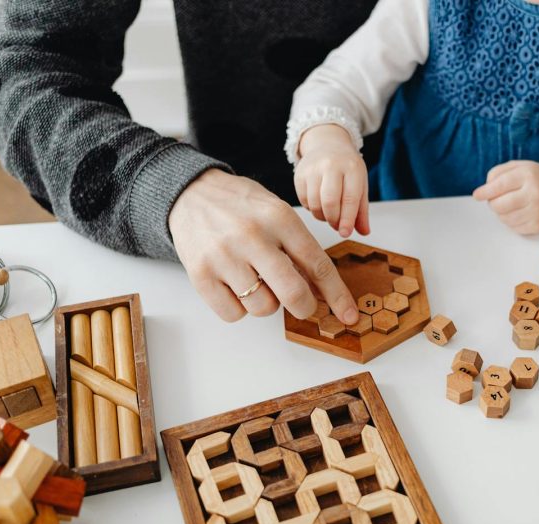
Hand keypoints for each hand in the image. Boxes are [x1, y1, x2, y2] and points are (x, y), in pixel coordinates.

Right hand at [169, 168, 359, 324]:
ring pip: (263, 308)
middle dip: (305, 307)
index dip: (337, 295)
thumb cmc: (241, 207)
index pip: (317, 264)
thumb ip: (299, 247)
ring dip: (267, 303)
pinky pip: (234, 314)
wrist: (190, 193)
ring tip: (256, 281)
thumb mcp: (276, 213)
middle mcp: (252, 236)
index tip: (349, 315)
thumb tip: (324, 290)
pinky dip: (240, 308)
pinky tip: (235, 287)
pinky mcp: (201, 275)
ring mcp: (224, 256)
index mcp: (279, 218)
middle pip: (293, 293)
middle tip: (302, 305)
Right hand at [294, 124, 369, 237]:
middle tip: (337, 225)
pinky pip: (304, 201)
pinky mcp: (299, 174)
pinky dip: (312, 209)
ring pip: (314, 204)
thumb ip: (361, 211)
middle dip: (333, 220)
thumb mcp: (360, 185)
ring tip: (329, 214)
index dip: (347, 220)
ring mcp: (313, 168)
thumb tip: (364, 232)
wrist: (328, 145)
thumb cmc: (347, 169)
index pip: (350, 199)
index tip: (345, 233)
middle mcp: (331, 165)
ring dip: (322, 216)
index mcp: (352, 168)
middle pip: (329, 202)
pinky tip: (319, 204)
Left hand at [472, 161, 538, 234]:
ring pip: (504, 218)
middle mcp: (535, 194)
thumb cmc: (535, 177)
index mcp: (529, 175)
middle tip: (496, 199)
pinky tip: (519, 212)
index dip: (485, 192)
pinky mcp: (538, 225)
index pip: (500, 185)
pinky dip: (510, 221)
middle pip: (500, 205)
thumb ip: (498, 173)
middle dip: (493, 203)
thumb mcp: (518, 166)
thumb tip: (483, 191)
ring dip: (501, 213)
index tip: (477, 195)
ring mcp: (538, 211)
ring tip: (510, 204)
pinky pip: (513, 227)